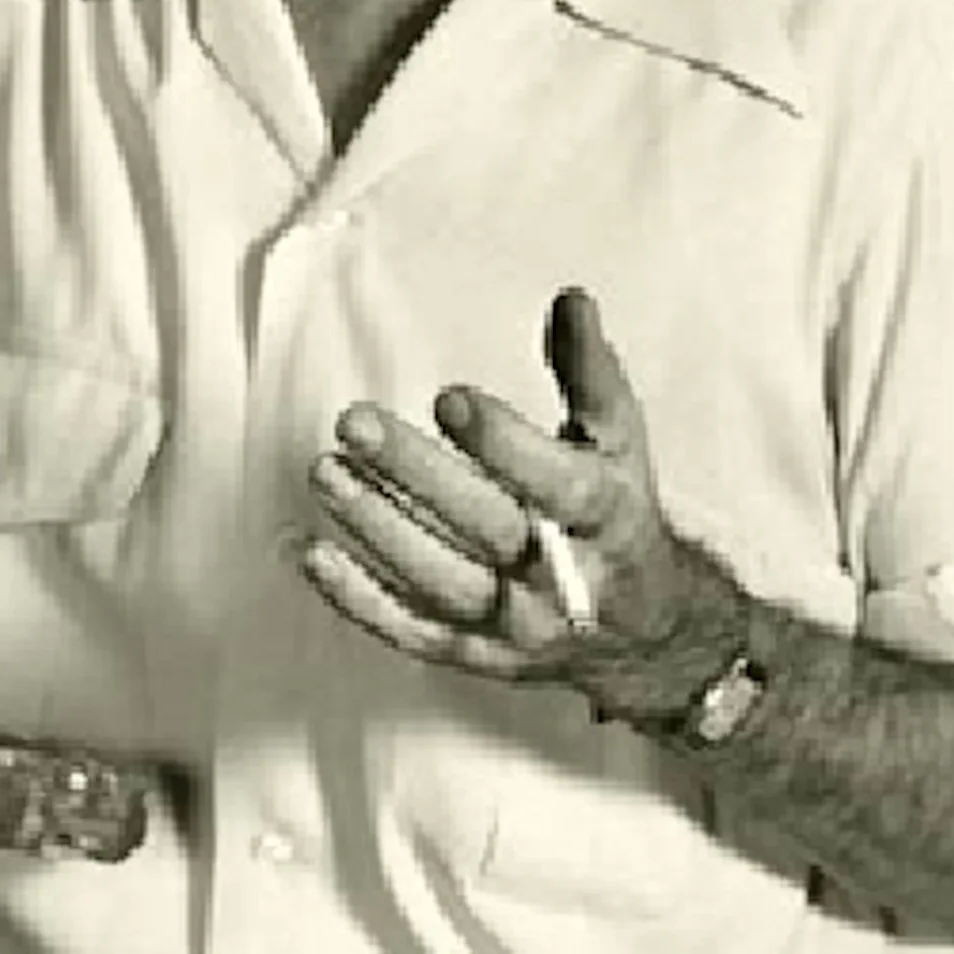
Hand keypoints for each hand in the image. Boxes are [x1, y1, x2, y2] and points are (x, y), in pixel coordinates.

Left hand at [299, 288, 718, 698]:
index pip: (555, 483)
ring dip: (377, 527)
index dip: (502, 443)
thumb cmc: (616, 515)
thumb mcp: (621, 440)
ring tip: (325, 471)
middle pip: (487, 528)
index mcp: (607, 517)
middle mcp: (566, 580)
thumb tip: (568, 298)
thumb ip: (590, 372)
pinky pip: (413, 632)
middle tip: (355, 422)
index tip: (448, 399)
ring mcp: (519, 625)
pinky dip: (359, 599)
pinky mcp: (478, 655)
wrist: (641, 629)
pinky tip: (311, 552)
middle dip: (417, 474)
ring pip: (442, 581)